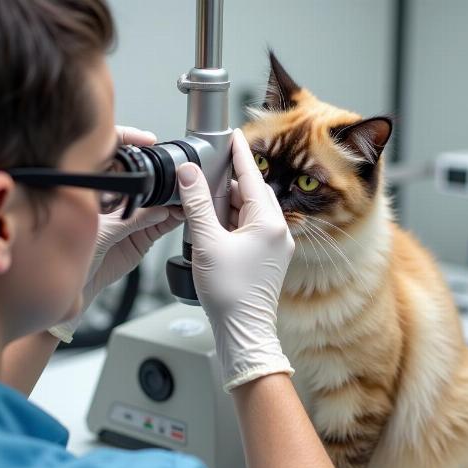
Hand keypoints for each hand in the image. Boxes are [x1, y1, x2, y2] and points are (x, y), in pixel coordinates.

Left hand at [49, 126, 184, 342]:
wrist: (73, 290)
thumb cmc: (66, 257)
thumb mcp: (100, 234)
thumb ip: (132, 221)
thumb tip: (159, 209)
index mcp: (93, 187)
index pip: (112, 153)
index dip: (130, 141)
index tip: (149, 141)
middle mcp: (112, 200)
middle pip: (140, 177)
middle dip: (158, 174)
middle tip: (175, 173)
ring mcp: (128, 219)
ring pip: (154, 201)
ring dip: (171, 198)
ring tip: (185, 195)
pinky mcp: (141, 238)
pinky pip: (161, 223)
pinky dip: (174, 217)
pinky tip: (182, 212)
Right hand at [177, 128, 294, 391]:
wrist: (243, 332)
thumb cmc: (230, 294)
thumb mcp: (206, 242)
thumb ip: (197, 204)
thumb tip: (188, 173)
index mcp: (269, 223)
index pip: (252, 176)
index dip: (239, 153)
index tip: (232, 135)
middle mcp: (279, 232)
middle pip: (252, 193)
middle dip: (230, 180)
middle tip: (208, 169)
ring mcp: (276, 247)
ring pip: (251, 212)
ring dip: (230, 203)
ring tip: (207, 198)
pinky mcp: (269, 259)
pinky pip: (252, 229)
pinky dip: (234, 221)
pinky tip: (217, 223)